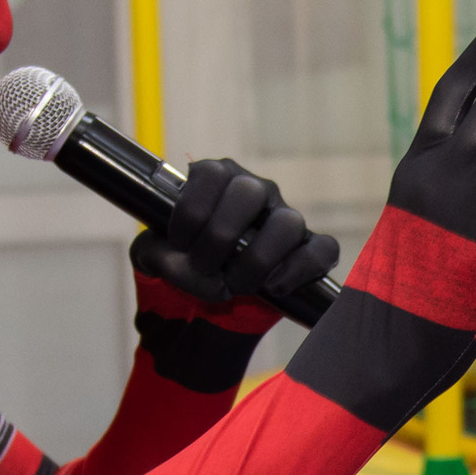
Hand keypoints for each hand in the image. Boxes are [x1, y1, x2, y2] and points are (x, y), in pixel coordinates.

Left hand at [133, 158, 338, 307]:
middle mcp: (255, 191)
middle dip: (220, 237)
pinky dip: (298, 270)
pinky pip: (321, 250)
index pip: (211, 173)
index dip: (191, 212)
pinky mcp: (308, 249)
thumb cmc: (183, 264)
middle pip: (249, 193)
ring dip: (257, 260)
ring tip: (235, 284)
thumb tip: (180, 262)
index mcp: (217, 179)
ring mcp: (285, 218)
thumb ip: (155, 253)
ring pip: (288, 223)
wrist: (206, 301)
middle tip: (205, 265)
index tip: (180, 243)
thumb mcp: (153, 256)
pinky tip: (272, 287)